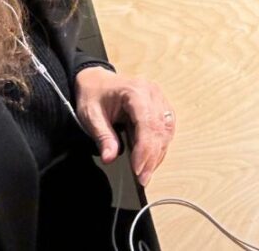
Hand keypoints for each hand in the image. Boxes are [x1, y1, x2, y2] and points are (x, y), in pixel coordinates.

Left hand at [74, 66, 175, 185]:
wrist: (96, 80)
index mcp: (135, 91)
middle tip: (142, 178)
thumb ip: (103, 136)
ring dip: (158, 153)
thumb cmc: (93, 94)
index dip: (144, 149)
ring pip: (167, 131)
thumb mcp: (91, 115)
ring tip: (146, 172)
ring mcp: (159, 98)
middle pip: (160, 129)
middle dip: (152, 157)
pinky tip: (151, 159)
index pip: (147, 123)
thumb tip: (110, 158)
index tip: (137, 169)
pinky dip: (160, 146)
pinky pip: (166, 129)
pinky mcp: (161, 106)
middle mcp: (152, 93)